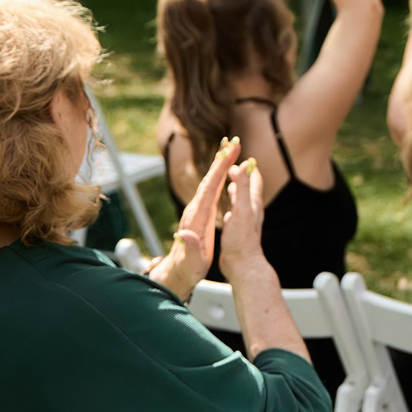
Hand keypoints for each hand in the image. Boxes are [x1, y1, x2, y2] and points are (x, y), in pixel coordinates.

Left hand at [145, 136, 237, 299]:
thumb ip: (190, 248)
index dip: (219, 170)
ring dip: (219, 163)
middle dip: (221, 159)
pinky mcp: (199, 211)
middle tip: (233, 140)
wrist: (178, 271)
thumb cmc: (189, 267)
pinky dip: (217, 174)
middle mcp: (195, 209)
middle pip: (209, 179)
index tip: (230, 153)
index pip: (209, 188)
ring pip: (209, 180)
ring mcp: (196, 209)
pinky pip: (210, 188)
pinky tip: (223, 167)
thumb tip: (184, 234)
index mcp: (197, 218)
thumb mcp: (192, 261)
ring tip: (229, 147)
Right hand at [218, 157, 273, 280]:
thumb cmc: (241, 240)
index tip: (237, 152)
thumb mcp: (241, 210)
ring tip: (230, 180)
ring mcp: (246, 221)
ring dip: (237, 188)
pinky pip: (236, 213)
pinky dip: (232, 206)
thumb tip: (246, 164)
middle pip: (248, 186)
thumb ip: (244, 187)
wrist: (242, 266)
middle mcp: (251, 210)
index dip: (246, 165)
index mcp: (252, 203)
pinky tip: (227, 209)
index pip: (253, 178)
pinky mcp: (240, 231)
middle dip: (241, 174)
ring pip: (242, 199)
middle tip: (233, 162)